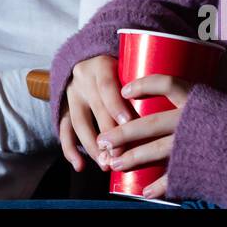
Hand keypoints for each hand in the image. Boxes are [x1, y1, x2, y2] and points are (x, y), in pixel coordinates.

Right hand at [58, 55, 134, 173]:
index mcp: (101, 65)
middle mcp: (83, 79)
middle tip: (121, 154)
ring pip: (79, 122)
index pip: (107, 86)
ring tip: (105, 164)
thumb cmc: (122, 69)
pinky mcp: (64, 108)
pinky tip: (80, 166)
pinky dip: (70, 149)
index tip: (129, 124)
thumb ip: (140, 87)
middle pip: (96, 108)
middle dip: (109, 134)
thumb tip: (162, 118)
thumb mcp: (129, 69)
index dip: (117, 105)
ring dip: (93, 146)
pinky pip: (64, 129)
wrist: (92, 61)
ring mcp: (72, 94)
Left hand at [95, 73, 191, 199]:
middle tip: (103, 139)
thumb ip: (191, 105)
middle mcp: (192, 120)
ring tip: (114, 163)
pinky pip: (174, 177)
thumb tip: (166, 101)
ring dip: (132, 158)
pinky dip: (158, 186)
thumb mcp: (214, 105)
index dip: (144, 84)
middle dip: (123, 132)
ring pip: (156, 150)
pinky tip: (144, 190)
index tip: (125, 90)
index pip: (167, 84)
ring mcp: (194, 144)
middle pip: (150, 123)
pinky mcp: (198, 166)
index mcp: (197, 100)